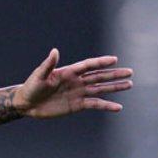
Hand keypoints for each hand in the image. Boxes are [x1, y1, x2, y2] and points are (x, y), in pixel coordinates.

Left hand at [14, 48, 132, 118]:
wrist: (27, 104)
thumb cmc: (31, 87)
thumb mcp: (39, 76)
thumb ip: (48, 64)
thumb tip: (55, 51)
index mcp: (69, 72)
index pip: (88, 65)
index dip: (101, 62)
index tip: (114, 59)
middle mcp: (76, 81)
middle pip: (99, 76)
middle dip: (114, 74)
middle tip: (130, 72)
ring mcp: (78, 93)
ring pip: (100, 89)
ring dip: (114, 87)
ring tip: (129, 85)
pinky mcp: (77, 105)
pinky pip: (95, 104)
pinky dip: (106, 105)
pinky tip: (118, 107)